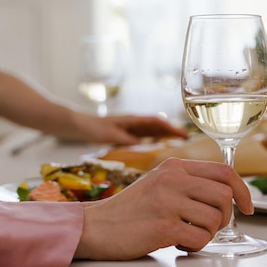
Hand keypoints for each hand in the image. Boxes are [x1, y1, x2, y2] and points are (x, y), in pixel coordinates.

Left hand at [71, 112, 188, 144]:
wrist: (79, 125)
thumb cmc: (93, 127)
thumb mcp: (110, 134)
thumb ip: (126, 139)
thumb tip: (143, 144)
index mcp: (132, 120)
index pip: (155, 122)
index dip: (169, 127)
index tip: (181, 134)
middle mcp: (135, 122)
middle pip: (158, 126)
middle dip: (172, 131)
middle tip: (187, 139)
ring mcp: (132, 128)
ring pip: (153, 131)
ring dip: (166, 135)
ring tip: (179, 143)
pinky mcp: (128, 134)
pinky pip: (146, 136)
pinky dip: (155, 140)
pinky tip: (160, 146)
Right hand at [75, 158, 253, 259]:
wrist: (95, 227)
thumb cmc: (130, 209)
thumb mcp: (160, 182)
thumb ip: (189, 182)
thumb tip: (226, 192)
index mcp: (175, 166)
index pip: (224, 171)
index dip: (243, 190)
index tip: (248, 206)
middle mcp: (173, 179)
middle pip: (225, 195)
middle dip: (226, 216)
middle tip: (212, 226)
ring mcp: (168, 201)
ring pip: (216, 218)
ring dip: (208, 233)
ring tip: (188, 234)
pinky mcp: (164, 226)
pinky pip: (201, 238)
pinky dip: (195, 246)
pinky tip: (177, 243)